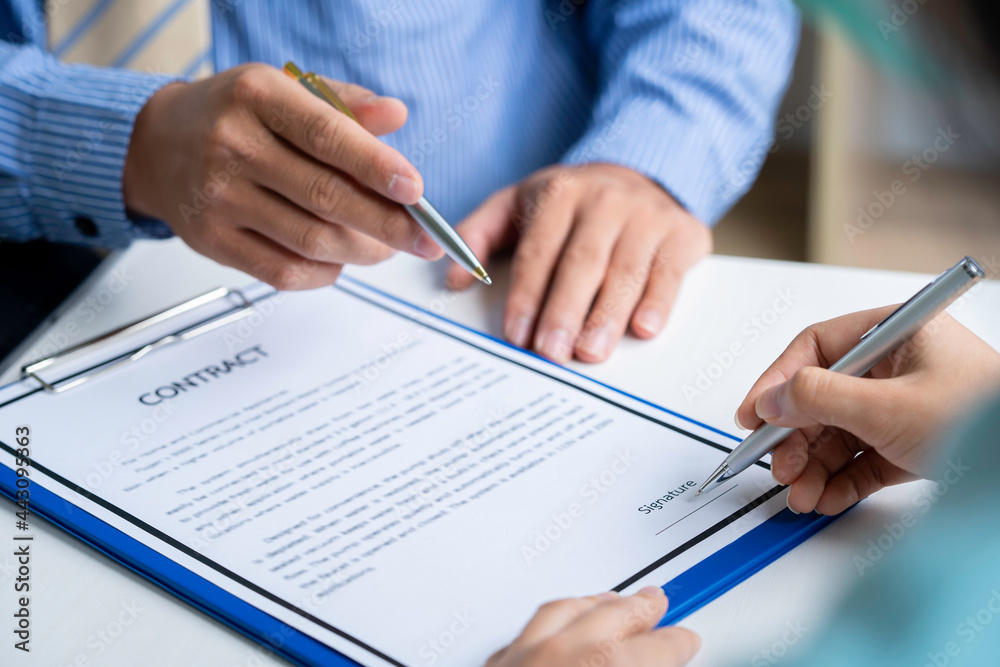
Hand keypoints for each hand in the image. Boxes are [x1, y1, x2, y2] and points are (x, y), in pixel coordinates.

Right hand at [123, 64, 443, 289]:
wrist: (156, 146)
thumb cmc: (233, 116)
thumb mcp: (286, 90)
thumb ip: (344, 104)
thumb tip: (396, 115)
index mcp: (258, 98)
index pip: (327, 136)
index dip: (377, 167)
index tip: (416, 191)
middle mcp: (232, 146)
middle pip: (326, 197)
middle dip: (387, 224)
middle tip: (424, 238)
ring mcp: (219, 198)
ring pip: (310, 241)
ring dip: (362, 252)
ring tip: (386, 248)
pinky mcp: (212, 242)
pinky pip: (283, 272)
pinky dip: (325, 273)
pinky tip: (341, 259)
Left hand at [446, 164, 711, 362]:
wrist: (642, 171)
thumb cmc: (572, 202)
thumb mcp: (518, 202)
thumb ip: (479, 235)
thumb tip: (453, 278)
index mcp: (561, 193)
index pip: (539, 251)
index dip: (527, 295)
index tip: (516, 334)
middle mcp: (606, 200)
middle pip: (582, 263)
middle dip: (564, 311)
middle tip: (550, 354)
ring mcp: (648, 216)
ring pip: (626, 271)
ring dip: (607, 316)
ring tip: (589, 353)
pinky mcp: (683, 234)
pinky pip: (669, 273)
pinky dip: (659, 302)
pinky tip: (643, 330)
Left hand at [486, 588, 698, 666]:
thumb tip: (657, 659)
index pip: (658, 649)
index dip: (677, 643)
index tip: (686, 639)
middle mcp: (562, 658)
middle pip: (611, 617)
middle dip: (639, 608)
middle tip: (658, 601)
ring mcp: (522, 660)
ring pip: (562, 612)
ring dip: (593, 604)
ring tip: (612, 600)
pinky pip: (526, 632)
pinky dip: (551, 623)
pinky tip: (559, 622)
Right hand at [735, 307, 999, 514]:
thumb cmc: (984, 422)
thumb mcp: (888, 407)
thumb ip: (820, 398)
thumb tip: (772, 399)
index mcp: (896, 333)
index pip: (817, 347)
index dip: (778, 381)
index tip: (753, 415)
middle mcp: (897, 366)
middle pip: (822, 397)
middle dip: (795, 438)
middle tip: (779, 466)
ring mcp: (903, 406)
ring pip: (839, 433)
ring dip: (813, 466)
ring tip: (802, 494)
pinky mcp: (911, 444)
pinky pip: (861, 459)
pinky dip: (840, 481)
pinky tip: (825, 499)